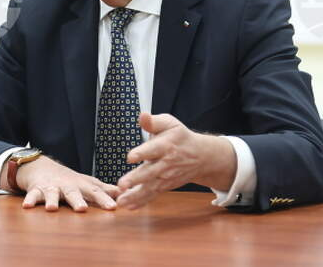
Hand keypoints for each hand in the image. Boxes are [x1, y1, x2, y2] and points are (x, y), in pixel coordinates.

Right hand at [3, 155, 118, 211]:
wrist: (41, 166)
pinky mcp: (37, 189)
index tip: (113, 207)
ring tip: (52, 208)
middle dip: (77, 200)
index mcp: (80, 185)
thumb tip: (126, 193)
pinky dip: (30, 200)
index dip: (104, 199)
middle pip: (73, 193)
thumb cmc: (69, 179)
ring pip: (51, 194)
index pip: (95, 192)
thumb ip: (104, 189)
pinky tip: (27, 207)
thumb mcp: (87, 182)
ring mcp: (51, 187)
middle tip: (82, 209)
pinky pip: (33, 195)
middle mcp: (66, 186)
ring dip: (51, 200)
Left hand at [116, 112, 235, 209]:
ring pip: (150, 187)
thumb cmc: (179, 137)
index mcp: (165, 146)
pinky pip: (153, 195)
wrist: (200, 155)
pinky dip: (141, 202)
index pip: (153, 150)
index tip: (130, 157)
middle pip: (150, 172)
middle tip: (121, 185)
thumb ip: (153, 122)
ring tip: (121, 201)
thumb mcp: (169, 124)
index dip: (142, 153)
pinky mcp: (165, 186)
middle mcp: (166, 163)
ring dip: (135, 195)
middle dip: (136, 179)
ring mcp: (166, 177)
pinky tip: (129, 206)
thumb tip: (142, 115)